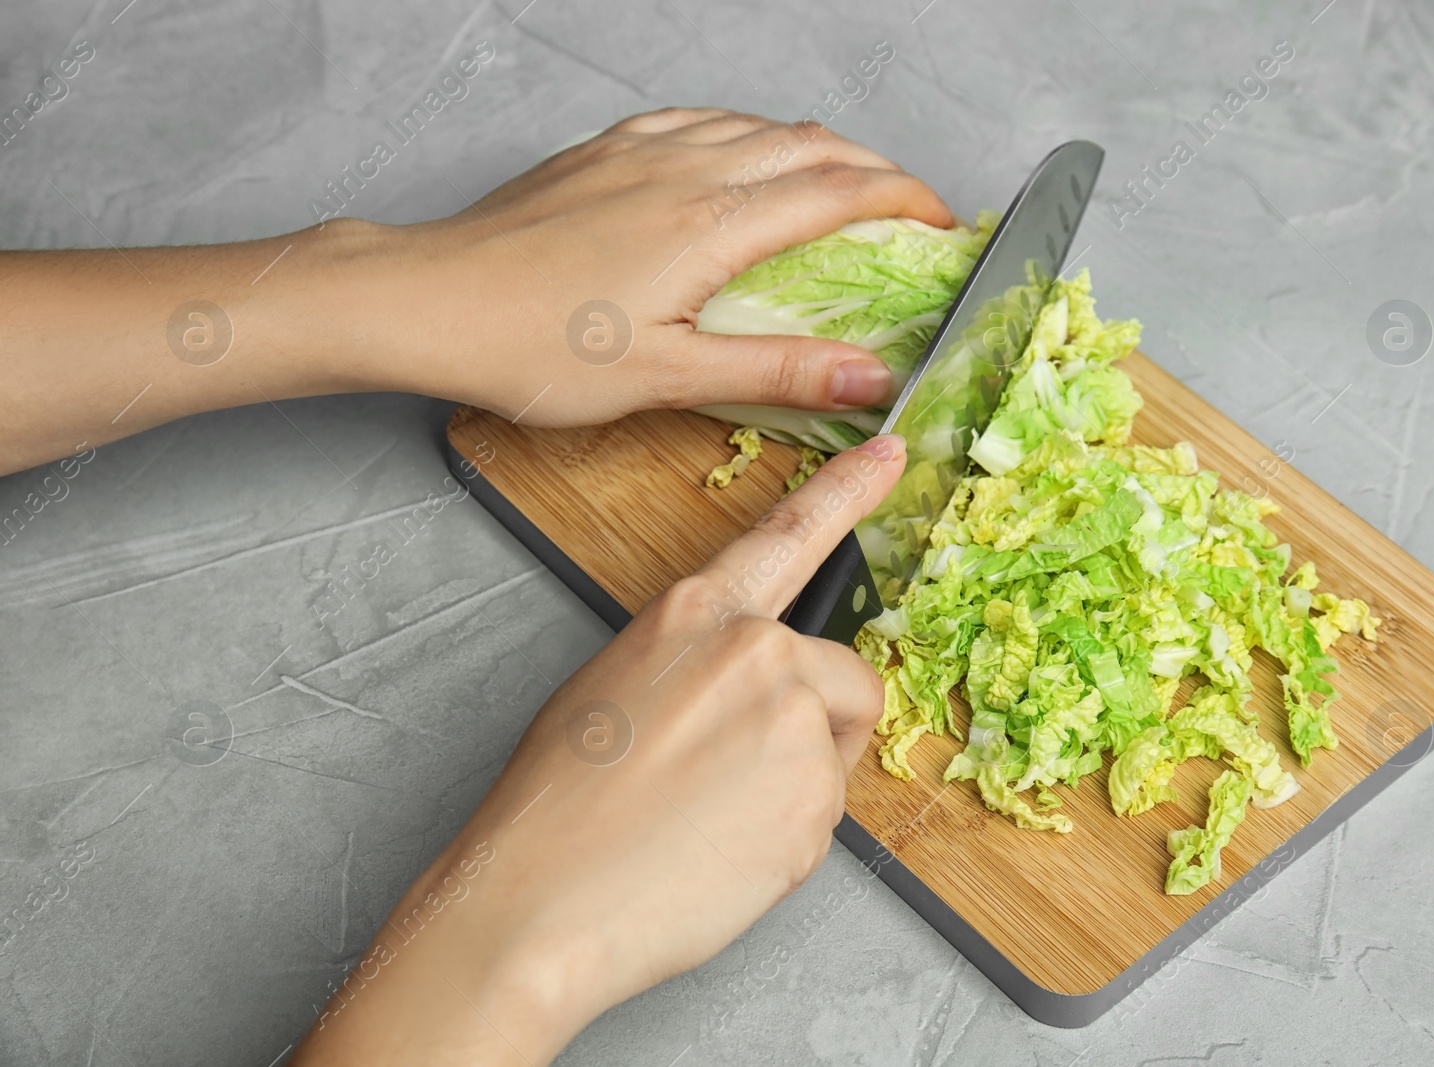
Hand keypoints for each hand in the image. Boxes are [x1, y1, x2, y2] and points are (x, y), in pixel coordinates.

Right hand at [289, 433, 906, 1065]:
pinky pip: (827, 816)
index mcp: (696, 613)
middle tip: (748, 777)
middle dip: (824, 725)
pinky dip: (789, 839)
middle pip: (845, 678)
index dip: (848, 490)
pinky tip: (723, 854)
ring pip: (836, 753)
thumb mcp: (616, 686)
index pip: (789, 535)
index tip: (894, 452)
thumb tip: (752, 690)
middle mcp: (757, 652)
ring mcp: (794, 723)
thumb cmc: (558, 802)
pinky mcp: (815, 799)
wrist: (539, 900)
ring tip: (713, 823)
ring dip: (799, 787)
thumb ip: (699, 664)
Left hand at [388, 107, 953, 426]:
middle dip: (873, 166)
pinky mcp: (601, 152)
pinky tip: (735, 156)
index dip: (906, 199)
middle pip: (810, 144)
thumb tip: (869, 375)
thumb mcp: (668, 376)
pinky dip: (744, 134)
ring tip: (836, 182)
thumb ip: (776, 371)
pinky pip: (697, 120)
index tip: (943, 220)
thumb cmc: (533, 347)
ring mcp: (640, 151)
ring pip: (755, 125)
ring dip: (812, 148)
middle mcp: (687, 169)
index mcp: (714, 223)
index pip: (840, 191)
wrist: (428, 300)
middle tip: (904, 205)